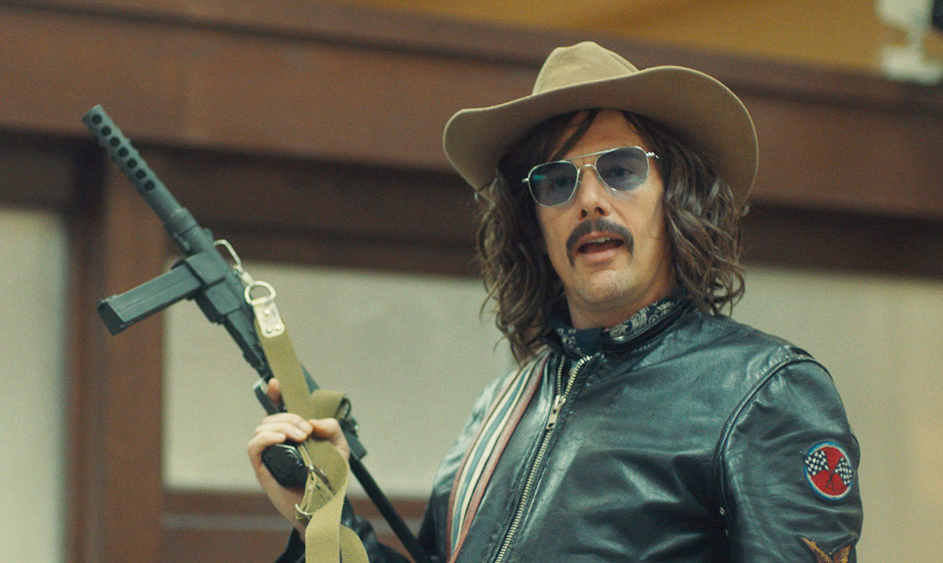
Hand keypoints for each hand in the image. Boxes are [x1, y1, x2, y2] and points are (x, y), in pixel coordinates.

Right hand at [247, 378, 350, 535]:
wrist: (326, 507)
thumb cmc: (331, 479)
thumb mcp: (340, 449)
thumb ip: (333, 430)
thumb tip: (314, 422)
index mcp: (294, 435)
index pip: (280, 410)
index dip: (275, 395)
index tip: (276, 383)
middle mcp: (279, 442)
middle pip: (274, 417)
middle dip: (291, 418)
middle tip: (307, 432)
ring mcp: (270, 455)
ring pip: (263, 428)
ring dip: (282, 427)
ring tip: (300, 438)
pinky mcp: (262, 469)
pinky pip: (254, 446)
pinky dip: (265, 438)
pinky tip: (280, 439)